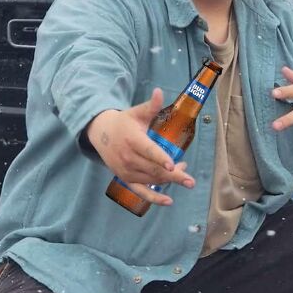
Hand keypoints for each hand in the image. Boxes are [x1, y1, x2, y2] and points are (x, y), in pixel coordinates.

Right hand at [86, 88, 194, 206]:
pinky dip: (154, 198)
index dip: (161, 158)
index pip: (148, 150)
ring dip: (169, 180)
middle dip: (173, 175)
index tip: (173, 164)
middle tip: (190, 179)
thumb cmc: (124, 122)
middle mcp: (129, 157)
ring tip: (185, 175)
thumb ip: (151, 106)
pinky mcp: (126, 179)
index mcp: (133, 139)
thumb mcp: (137, 112)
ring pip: (151, 179)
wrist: (102, 134)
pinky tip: (168, 201)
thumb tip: (160, 91)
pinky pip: (141, 192)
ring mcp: (127, 171)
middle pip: (153, 169)